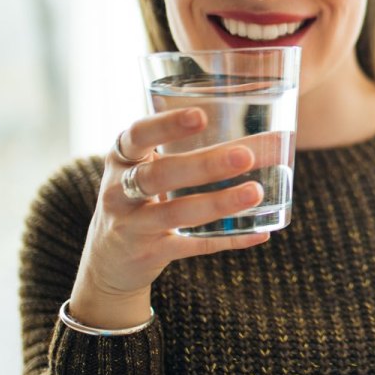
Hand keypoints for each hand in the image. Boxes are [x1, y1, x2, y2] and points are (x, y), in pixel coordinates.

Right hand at [67, 107, 268, 329]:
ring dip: (218, 202)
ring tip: (256, 192)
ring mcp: (132, 225)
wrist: (109, 258)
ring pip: (176, 213)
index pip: (138, 135)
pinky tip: (259, 232)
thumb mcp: (144, 168)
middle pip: (160, 175)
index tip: (201, 116)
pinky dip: (227, 239)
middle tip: (244, 156)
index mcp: (121, 158)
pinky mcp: (149, 254)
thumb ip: (185, 151)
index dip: (167, 125)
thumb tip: (265, 138)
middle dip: (204, 165)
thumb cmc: (139, 198)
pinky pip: (192, 246)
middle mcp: (119, 191)